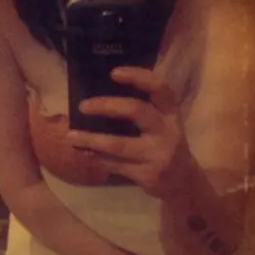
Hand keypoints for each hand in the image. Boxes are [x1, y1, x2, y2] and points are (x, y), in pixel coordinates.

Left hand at [66, 67, 188, 197]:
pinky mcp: (147, 175)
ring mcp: (158, 155)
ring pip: (118, 144)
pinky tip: (85, 153)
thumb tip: (98, 100)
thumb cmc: (165, 145)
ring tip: (71, 136)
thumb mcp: (162, 124)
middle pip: (136, 110)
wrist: (184, 182)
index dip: (138, 76)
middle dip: (106, 106)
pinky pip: (115, 165)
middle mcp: (167, 131)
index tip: (114, 73)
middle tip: (83, 106)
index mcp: (170, 113)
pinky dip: (97, 158)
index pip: (159, 87)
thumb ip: (141, 111)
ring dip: (91, 140)